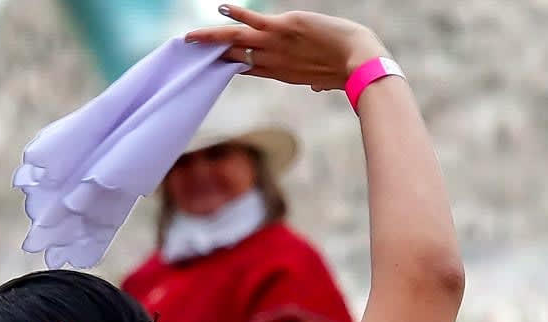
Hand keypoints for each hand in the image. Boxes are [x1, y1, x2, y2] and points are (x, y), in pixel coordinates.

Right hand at [186, 5, 388, 92]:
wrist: (358, 61)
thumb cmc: (346, 69)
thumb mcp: (326, 77)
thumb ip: (317, 79)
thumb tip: (319, 87)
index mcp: (279, 71)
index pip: (246, 68)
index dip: (228, 66)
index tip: (213, 65)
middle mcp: (272, 59)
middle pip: (233, 57)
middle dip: (211, 55)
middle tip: (190, 53)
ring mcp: (276, 43)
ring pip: (235, 40)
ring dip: (211, 38)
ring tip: (191, 38)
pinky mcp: (284, 27)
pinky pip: (254, 21)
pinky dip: (237, 14)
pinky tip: (221, 9)